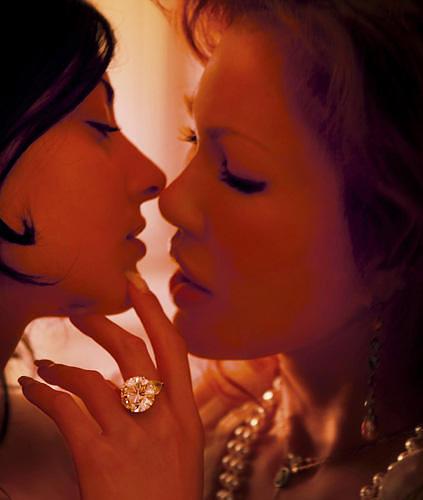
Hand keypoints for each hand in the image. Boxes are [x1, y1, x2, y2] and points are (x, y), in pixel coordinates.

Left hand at [18, 274, 203, 499]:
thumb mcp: (181, 453)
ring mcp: (131, 437)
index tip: (137, 287)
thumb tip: (125, 386)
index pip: (173, 349)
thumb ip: (160, 415)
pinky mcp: (99, 457)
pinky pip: (66, 410)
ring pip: (92, 380)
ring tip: (46, 367)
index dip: (154, 314)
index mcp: (186, 417)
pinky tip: (31, 388)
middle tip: (80, 313)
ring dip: (63, 368)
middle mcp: (162, 419)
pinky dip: (43, 393)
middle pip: (131, 353)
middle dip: (102, 326)